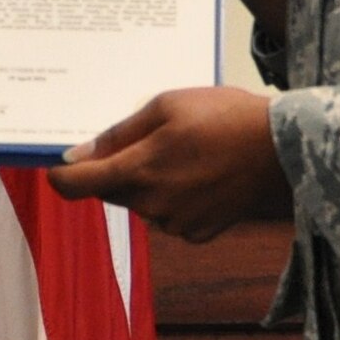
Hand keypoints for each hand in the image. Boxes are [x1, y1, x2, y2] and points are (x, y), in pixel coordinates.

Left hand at [47, 86, 290, 241]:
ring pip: (140, 202)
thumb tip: (76, 155)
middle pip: (110, 191)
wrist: (282, 149)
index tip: (58, 165)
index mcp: (139, 170)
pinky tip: (199, 173)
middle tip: (147, 137)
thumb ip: (118, 134)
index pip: (77, 185)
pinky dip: (173, 196)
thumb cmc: (224, 117)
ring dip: (147, 182)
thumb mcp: (166, 106)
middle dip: (116, 169)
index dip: (61, 176)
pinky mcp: (197, 233)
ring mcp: (175, 223)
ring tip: (184, 151)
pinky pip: (168, 215)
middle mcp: (152, 204)